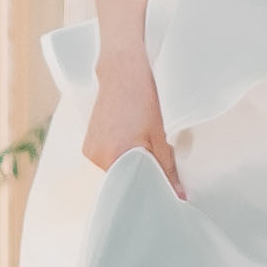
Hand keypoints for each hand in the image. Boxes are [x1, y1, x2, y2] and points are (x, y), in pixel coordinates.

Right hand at [87, 58, 181, 190]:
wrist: (123, 71)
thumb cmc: (143, 99)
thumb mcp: (160, 135)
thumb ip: (168, 168)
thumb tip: (178, 195)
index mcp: (115, 156)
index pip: (134, 187)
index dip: (150, 187)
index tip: (162, 187)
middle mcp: (97, 156)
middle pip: (124, 179)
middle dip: (141, 174)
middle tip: (156, 159)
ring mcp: (90, 149)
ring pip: (116, 169)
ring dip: (130, 163)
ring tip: (141, 142)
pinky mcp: (88, 142)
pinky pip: (106, 158)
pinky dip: (119, 154)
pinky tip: (129, 137)